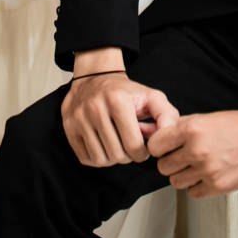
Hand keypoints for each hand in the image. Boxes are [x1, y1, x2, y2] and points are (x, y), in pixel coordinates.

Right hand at [62, 71, 179, 167]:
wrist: (95, 78)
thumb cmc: (126, 92)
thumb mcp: (151, 97)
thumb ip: (167, 115)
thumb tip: (168, 136)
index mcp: (118, 101)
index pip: (134, 146)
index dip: (143, 153)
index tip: (143, 147)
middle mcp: (96, 108)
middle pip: (117, 155)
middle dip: (128, 156)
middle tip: (130, 145)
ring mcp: (79, 118)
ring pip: (101, 160)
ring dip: (113, 158)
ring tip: (117, 145)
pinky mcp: (69, 127)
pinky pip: (86, 158)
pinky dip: (97, 157)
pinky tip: (104, 144)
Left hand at [147, 103, 237, 198]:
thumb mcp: (207, 117)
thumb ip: (183, 126)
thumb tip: (162, 135)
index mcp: (192, 129)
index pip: (155, 145)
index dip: (158, 147)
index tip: (164, 148)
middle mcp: (197, 150)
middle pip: (163, 166)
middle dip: (170, 162)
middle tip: (181, 157)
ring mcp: (207, 170)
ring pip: (175, 182)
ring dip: (183, 175)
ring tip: (196, 166)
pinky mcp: (218, 186)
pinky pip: (192, 193)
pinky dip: (197, 186)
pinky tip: (206, 176)